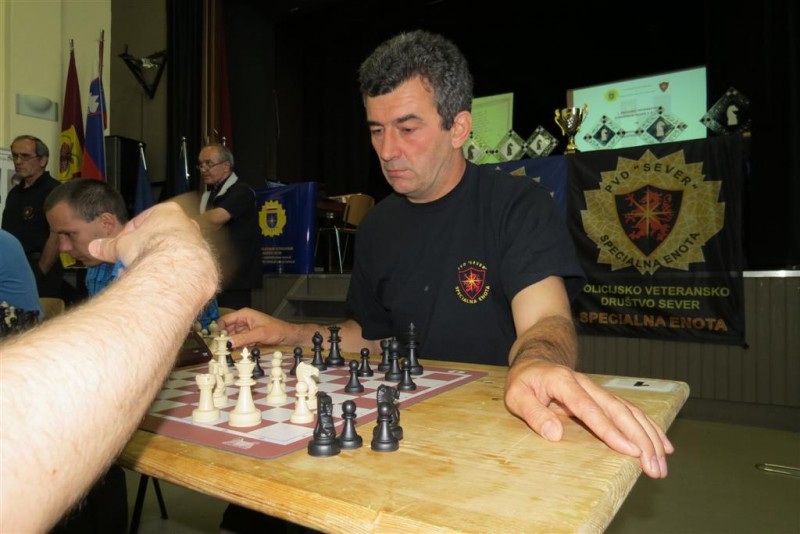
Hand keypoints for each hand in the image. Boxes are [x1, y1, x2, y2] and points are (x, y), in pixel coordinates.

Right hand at [88, 202, 204, 267]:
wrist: (179, 269)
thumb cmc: (153, 249)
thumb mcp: (122, 246)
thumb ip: (108, 246)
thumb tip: (95, 247)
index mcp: (168, 212)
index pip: (143, 221)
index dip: (128, 235)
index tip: (121, 247)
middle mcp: (187, 225)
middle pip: (158, 238)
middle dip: (141, 252)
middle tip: (129, 264)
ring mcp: (198, 243)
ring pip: (170, 253)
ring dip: (154, 264)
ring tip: (140, 276)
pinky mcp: (204, 262)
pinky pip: (182, 267)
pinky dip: (169, 274)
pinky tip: (157, 283)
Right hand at [218, 307, 293, 347]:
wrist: (288, 336)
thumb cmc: (277, 330)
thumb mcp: (259, 334)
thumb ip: (243, 338)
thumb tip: (228, 342)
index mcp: (244, 314)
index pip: (224, 320)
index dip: (218, 329)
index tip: (215, 340)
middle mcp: (242, 320)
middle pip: (226, 329)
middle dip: (223, 338)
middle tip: (220, 348)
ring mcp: (245, 329)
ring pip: (231, 336)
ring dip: (230, 343)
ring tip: (227, 351)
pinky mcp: (248, 336)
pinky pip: (238, 341)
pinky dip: (236, 346)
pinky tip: (236, 351)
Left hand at [504, 358, 673, 478]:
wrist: (536, 360)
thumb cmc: (524, 381)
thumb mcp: (516, 396)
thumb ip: (533, 413)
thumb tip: (554, 435)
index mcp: (563, 382)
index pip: (589, 409)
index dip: (610, 430)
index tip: (629, 450)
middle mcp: (586, 384)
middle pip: (618, 411)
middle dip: (640, 439)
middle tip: (653, 467)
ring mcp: (597, 390)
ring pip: (629, 412)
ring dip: (649, 437)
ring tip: (662, 464)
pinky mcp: (604, 398)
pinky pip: (630, 412)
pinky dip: (648, 428)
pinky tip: (662, 446)